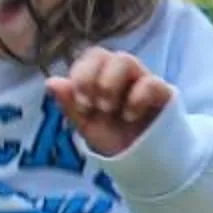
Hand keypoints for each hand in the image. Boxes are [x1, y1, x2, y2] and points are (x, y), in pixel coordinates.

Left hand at [47, 48, 174, 156]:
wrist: (142, 158)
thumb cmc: (112, 136)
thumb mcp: (86, 125)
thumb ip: (70, 104)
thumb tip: (50, 82)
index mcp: (99, 76)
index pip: (88, 58)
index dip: (81, 76)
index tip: (82, 104)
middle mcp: (119, 73)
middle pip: (103, 54)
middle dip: (91, 79)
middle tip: (92, 106)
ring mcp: (141, 79)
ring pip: (125, 60)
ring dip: (110, 84)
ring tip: (108, 109)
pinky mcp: (161, 92)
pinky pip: (151, 82)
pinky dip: (136, 98)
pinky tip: (129, 116)